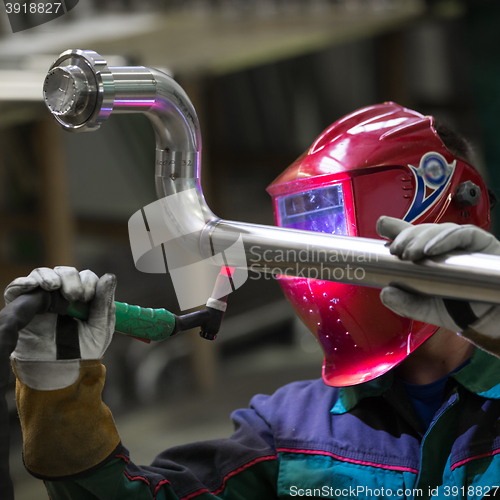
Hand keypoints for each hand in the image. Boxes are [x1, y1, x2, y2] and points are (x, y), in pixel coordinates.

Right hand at [6, 266, 115, 389]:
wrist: (60, 373)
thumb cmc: (83, 352)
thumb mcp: (100, 328)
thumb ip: (104, 303)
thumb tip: (109, 276)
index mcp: (84, 298)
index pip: (85, 277)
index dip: (88, 281)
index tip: (87, 297)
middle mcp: (62, 295)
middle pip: (65, 272)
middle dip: (71, 278)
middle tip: (74, 296)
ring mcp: (41, 299)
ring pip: (42, 274)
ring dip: (49, 276)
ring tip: (54, 287)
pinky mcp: (21, 306)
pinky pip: (17, 287)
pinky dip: (24, 282)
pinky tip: (33, 285)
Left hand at [376, 216, 499, 341]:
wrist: (496, 322)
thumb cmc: (465, 312)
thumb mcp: (430, 310)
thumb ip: (408, 304)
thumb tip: (385, 293)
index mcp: (432, 258)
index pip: (413, 237)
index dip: (397, 228)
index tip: (382, 225)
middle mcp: (447, 247)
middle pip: (423, 231)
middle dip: (406, 236)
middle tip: (394, 250)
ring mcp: (465, 244)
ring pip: (440, 229)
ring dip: (421, 238)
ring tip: (408, 253)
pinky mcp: (483, 243)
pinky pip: (464, 234)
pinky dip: (445, 239)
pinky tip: (430, 250)